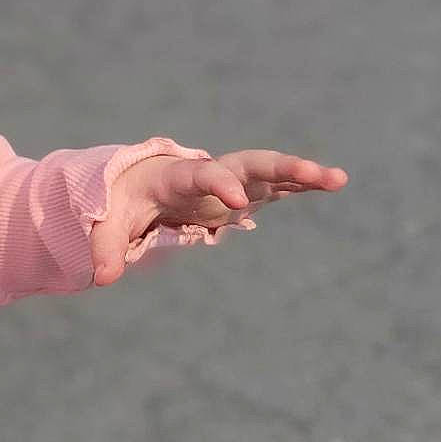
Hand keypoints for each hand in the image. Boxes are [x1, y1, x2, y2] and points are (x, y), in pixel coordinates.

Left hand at [90, 149, 347, 287]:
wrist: (140, 181)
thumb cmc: (126, 201)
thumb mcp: (110, 221)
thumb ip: (106, 247)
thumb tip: (102, 278)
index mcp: (177, 176)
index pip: (201, 175)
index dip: (218, 184)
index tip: (236, 201)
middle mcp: (211, 171)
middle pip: (248, 163)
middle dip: (278, 167)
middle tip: (309, 172)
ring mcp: (233, 178)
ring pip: (271, 170)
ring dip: (302, 173)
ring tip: (338, 178)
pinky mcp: (247, 190)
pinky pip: (280, 184)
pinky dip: (304, 182)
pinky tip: (334, 182)